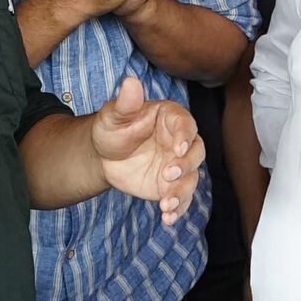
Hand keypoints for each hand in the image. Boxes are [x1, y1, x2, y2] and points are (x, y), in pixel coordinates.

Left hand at [89, 74, 204, 223]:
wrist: (104, 156)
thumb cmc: (112, 129)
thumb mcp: (114, 115)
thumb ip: (125, 103)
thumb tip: (130, 82)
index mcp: (171, 119)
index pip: (186, 124)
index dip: (186, 136)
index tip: (177, 147)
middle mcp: (180, 142)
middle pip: (197, 152)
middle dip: (186, 165)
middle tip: (167, 174)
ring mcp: (178, 165)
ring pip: (192, 179)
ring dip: (183, 193)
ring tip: (166, 205)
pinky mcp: (172, 185)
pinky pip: (182, 198)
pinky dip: (179, 209)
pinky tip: (168, 218)